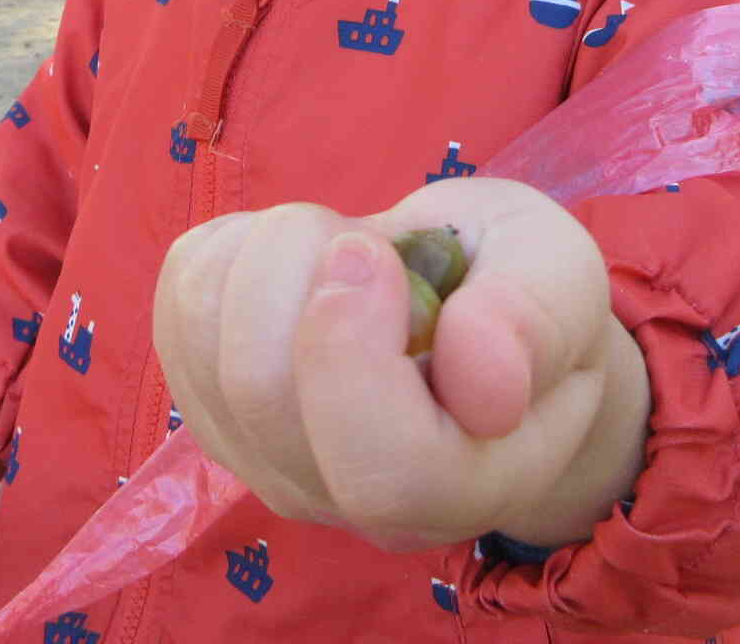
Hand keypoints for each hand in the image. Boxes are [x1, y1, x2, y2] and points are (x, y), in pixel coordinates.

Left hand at [153, 179, 650, 552]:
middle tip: (365, 240)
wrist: (470, 314)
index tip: (377, 254)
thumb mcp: (561, 276)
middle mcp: (346, 499)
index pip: (383, 468)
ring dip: (267, 251)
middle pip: (265, 392)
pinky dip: (229, 247)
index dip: (356, 348)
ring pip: (208, 343)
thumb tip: (483, 380)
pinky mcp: (206, 406)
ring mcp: (264, 462)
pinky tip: (290, 261)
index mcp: (460, 485)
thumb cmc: (523, 295)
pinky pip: (177, 305)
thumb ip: (535, 321)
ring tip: (337, 250)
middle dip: (301, 265)